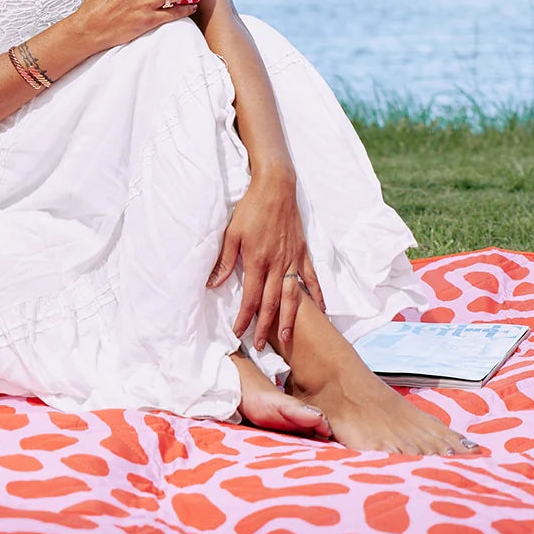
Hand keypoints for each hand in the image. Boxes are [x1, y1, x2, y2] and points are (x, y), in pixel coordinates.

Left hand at [207, 169, 325, 350]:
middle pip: (271, 302)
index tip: (238, 333)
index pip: (249, 297)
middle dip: (265, 326)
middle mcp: (276, 264)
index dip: (243, 317)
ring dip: (289, 319)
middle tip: (260, 346)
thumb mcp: (232, 233)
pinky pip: (311, 278)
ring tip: (287, 338)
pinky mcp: (303, 252)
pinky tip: (321, 310)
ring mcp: (292, 259)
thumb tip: (213, 284)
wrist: (275, 187)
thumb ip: (225, 261)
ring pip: (292, 296)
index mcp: (256, 260)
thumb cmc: (251, 208)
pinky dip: (316, 295)